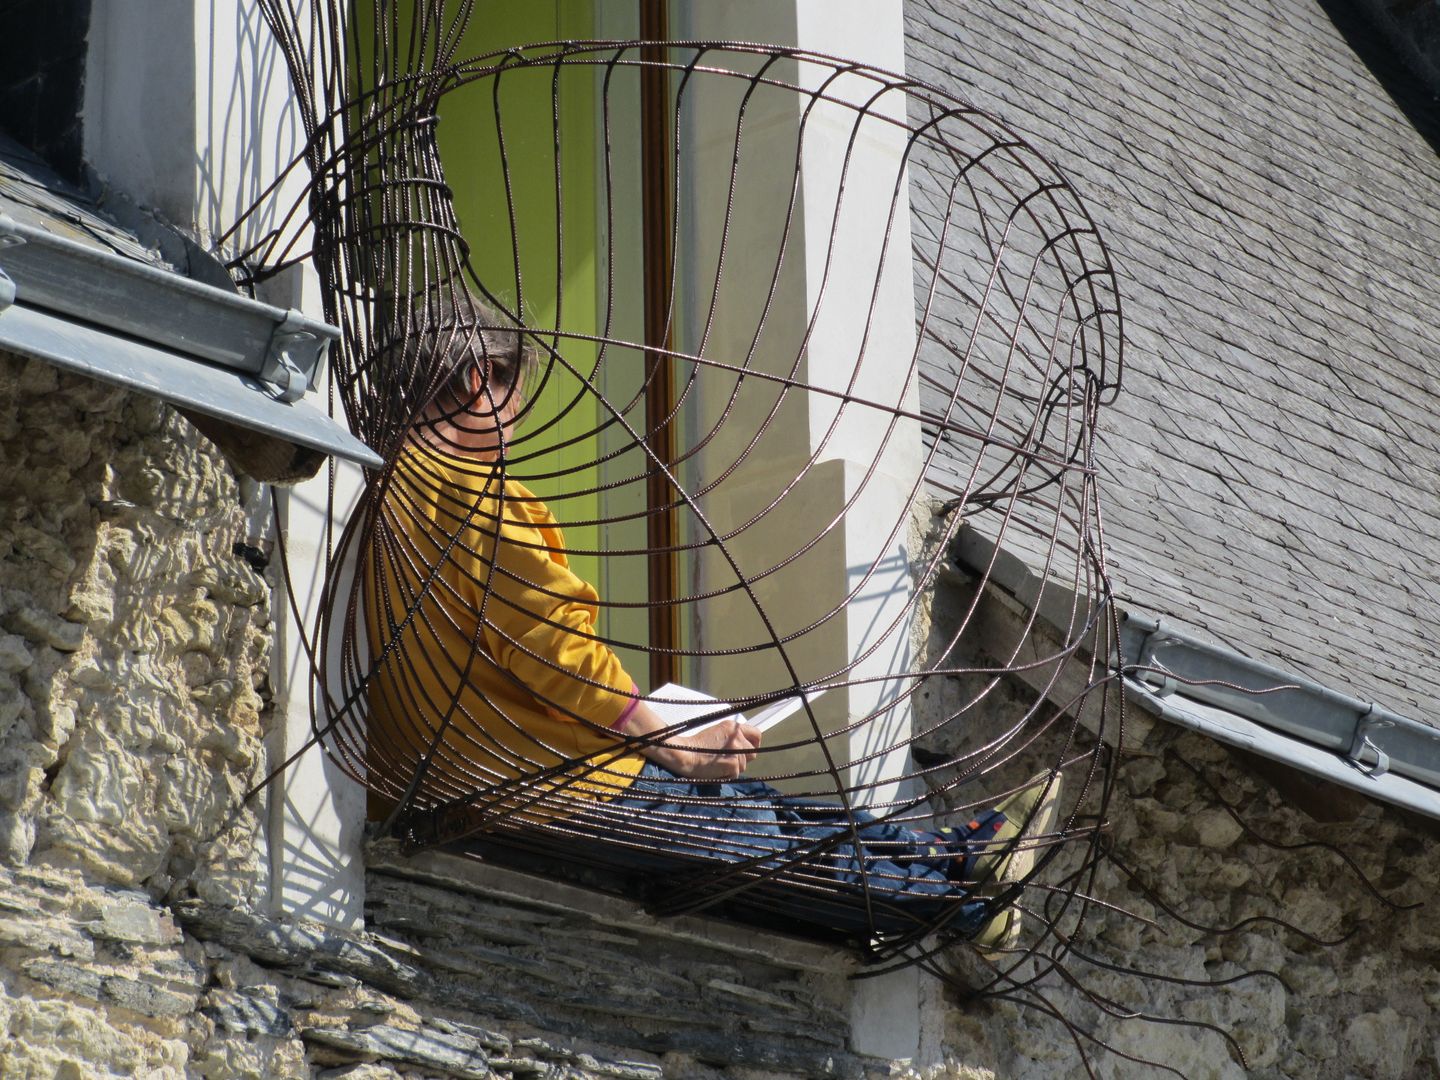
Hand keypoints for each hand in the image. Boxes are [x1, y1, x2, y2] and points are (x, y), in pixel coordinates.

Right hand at [626, 704, 761, 779]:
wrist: (685, 755)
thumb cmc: (697, 745)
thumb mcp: (717, 732)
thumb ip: (732, 736)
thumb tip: (746, 745)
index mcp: (733, 726)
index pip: (756, 734)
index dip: (753, 744)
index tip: (749, 749)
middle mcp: (737, 736)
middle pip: (752, 752)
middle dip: (742, 758)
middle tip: (726, 759)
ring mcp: (737, 750)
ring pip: (744, 765)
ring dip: (733, 768)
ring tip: (716, 764)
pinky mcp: (734, 764)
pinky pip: (736, 774)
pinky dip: (726, 775)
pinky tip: (715, 770)